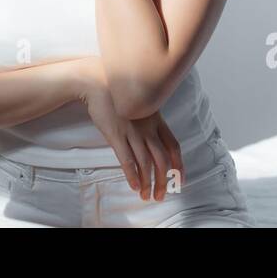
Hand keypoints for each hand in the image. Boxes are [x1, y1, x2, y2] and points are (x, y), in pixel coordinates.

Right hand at [73, 58, 183, 200]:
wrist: (97, 81)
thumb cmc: (117, 94)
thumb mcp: (140, 105)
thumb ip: (149, 121)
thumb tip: (154, 138)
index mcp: (156, 120)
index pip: (174, 146)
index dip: (179, 165)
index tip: (180, 180)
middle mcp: (148, 127)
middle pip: (162, 159)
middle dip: (163, 181)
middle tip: (160, 196)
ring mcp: (132, 131)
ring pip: (146, 163)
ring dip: (147, 182)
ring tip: (145, 196)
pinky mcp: (116, 135)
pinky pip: (127, 159)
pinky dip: (132, 175)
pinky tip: (134, 186)